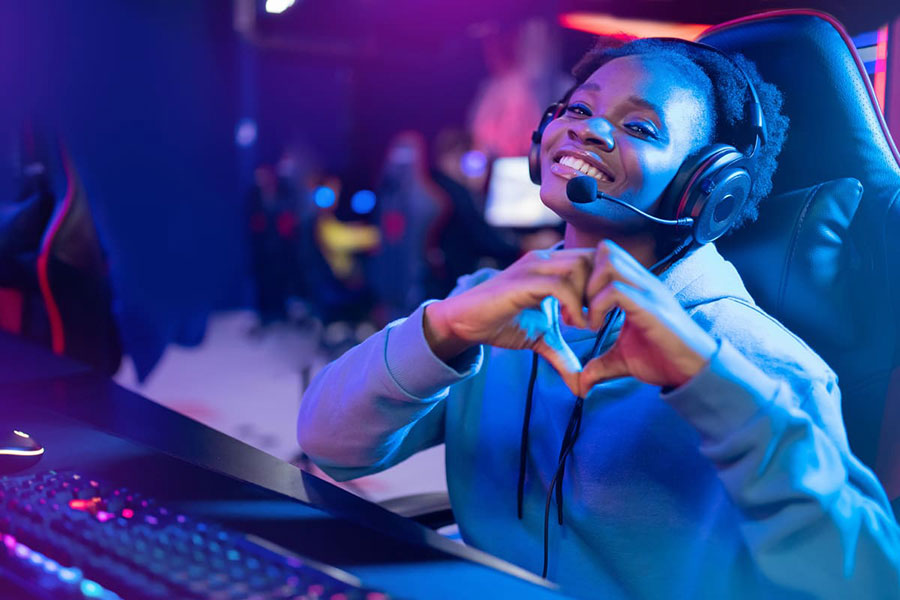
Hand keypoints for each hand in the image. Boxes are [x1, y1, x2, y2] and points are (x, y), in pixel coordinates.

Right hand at [425, 249, 593, 394]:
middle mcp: (545, 259)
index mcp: (552, 265)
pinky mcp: (523, 282)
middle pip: (593, 258)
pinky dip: (575, 306)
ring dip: (590, 298)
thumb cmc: (502, 324)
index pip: (594, 258)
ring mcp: (533, 268)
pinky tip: (572, 325)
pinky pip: (561, 286)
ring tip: (582, 324)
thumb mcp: (542, 340)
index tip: (602, 314)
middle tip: (597, 319)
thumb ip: (564, 356)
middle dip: (602, 290)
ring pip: (580, 267)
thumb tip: (582, 386)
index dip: (604, 285)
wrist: (465, 322)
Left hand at [579, 240, 716, 395]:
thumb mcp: (621, 359)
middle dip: (582, 277)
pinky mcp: (650, 307)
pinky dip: (596, 307)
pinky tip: (594, 327)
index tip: (573, 308)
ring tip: (586, 318)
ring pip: (609, 262)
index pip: (604, 255)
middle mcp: (642, 281)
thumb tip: (580, 384)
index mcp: (635, 286)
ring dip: (588, 289)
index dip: (582, 277)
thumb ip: (599, 364)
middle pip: (605, 249)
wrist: (694, 372)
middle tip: (576, 309)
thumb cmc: (663, 359)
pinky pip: (615, 290)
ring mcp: (648, 291)